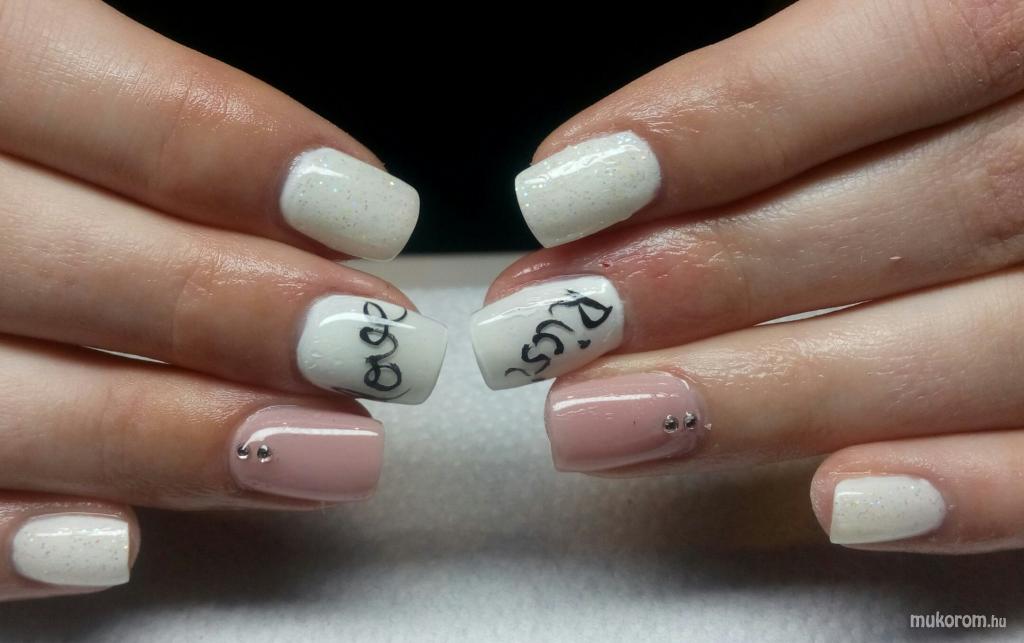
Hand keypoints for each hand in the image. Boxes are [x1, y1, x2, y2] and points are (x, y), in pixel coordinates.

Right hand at [0, 0, 444, 599]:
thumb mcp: (62, 56)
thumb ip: (172, 123)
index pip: (143, 117)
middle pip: (75, 269)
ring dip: (174, 441)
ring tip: (328, 454)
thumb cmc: (25, 128)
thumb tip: (335, 213)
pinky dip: (12, 538)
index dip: (262, 168)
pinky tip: (116, 543)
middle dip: (245, 316)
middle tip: (371, 347)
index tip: (376, 214)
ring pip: (3, 407)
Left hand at [473, 0, 1023, 553]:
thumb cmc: (1011, 79)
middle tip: (553, 328)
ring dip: (787, 392)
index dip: (727, 116)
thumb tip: (630, 169)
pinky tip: (845, 502)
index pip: (907, 35)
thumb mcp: (973, 22)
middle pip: (929, 205)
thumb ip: (837, 75)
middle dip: (718, 273)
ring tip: (616, 422)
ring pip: (991, 338)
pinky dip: (982, 488)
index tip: (566, 187)